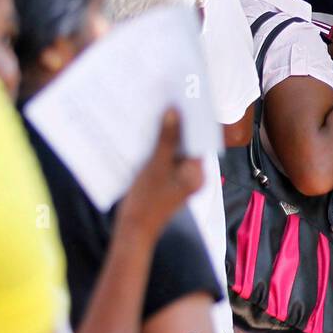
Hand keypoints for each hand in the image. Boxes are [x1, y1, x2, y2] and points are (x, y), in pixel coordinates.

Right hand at [119, 109, 203, 236]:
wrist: (133, 231)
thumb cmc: (145, 201)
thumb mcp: (155, 166)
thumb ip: (167, 139)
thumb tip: (175, 113)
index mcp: (197, 174)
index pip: (200, 141)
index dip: (193, 121)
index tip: (185, 101)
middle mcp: (194, 177)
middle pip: (190, 145)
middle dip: (180, 126)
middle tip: (169, 103)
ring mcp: (182, 180)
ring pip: (178, 151)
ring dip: (169, 136)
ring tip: (158, 115)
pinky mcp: (170, 182)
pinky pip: (169, 160)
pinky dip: (162, 148)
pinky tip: (149, 135)